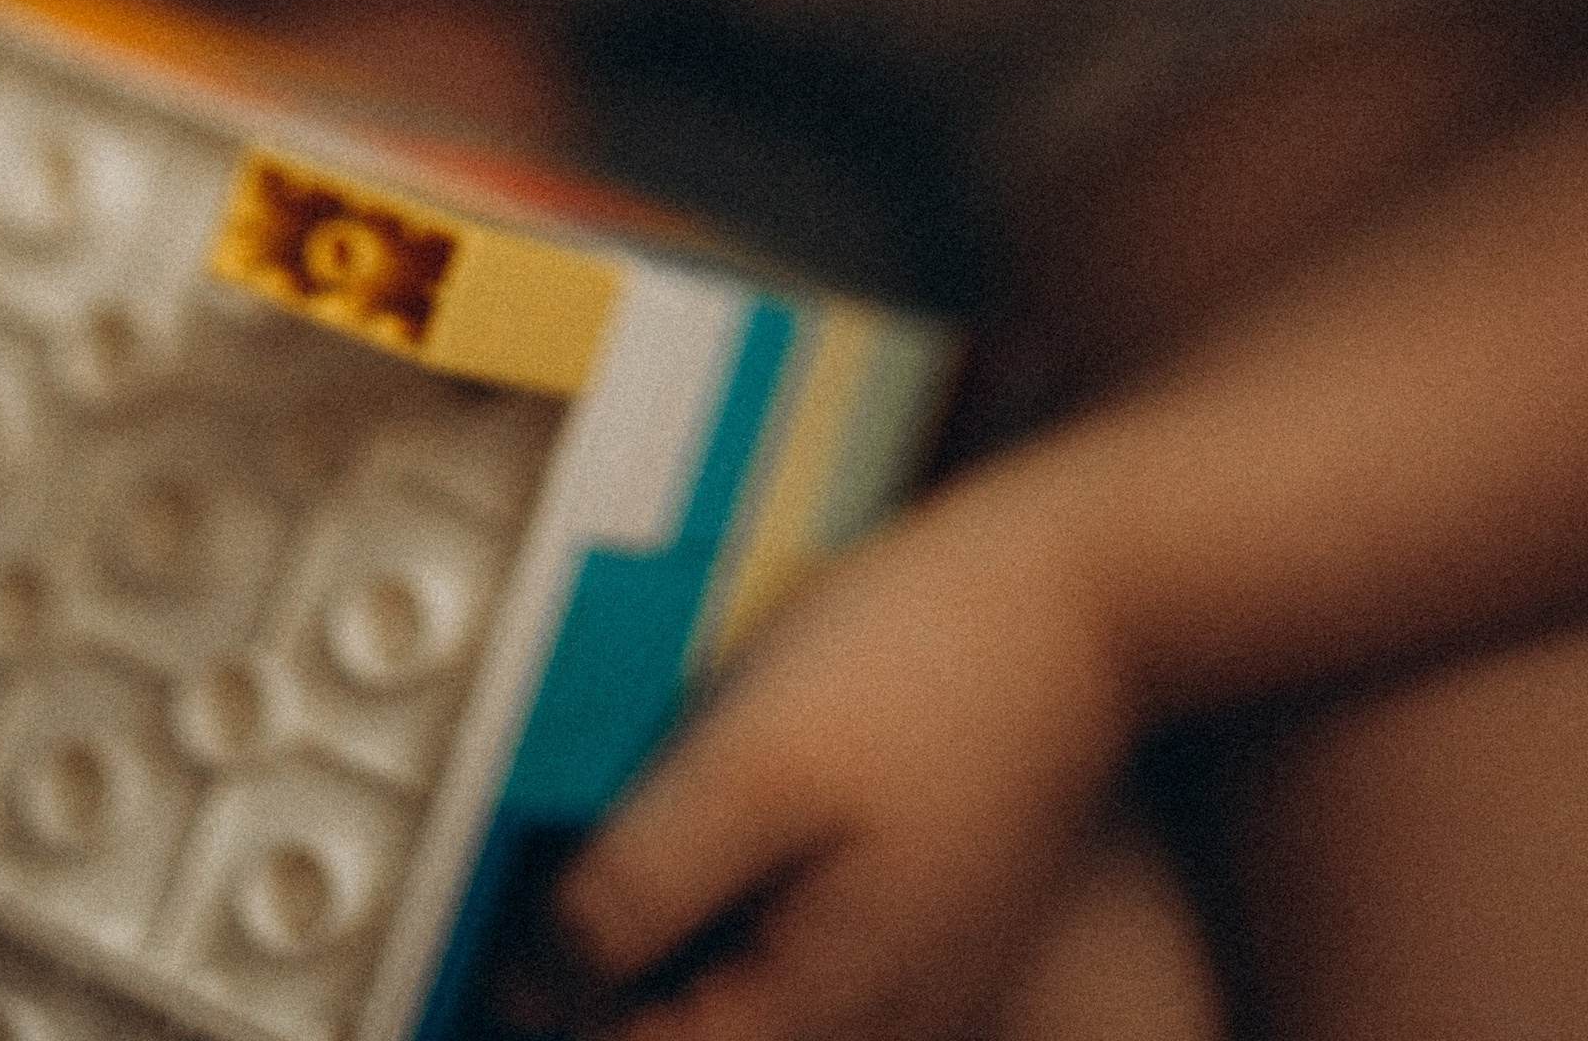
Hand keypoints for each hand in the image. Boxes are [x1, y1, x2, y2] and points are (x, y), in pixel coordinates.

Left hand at [508, 460, 1141, 1040]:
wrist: (1081, 591)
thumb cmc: (928, 660)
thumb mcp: (750, 763)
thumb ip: (643, 887)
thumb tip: (542, 979)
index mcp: (828, 1009)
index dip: (558, 1007)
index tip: (506, 935)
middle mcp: (887, 1022)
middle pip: (707, 1038)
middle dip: (624, 980)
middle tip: (563, 877)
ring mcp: (924, 977)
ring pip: (760, 1002)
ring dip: (683, 946)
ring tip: (654, 829)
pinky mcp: (938, 918)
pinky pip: (817, 958)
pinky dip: (750, 911)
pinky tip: (740, 818)